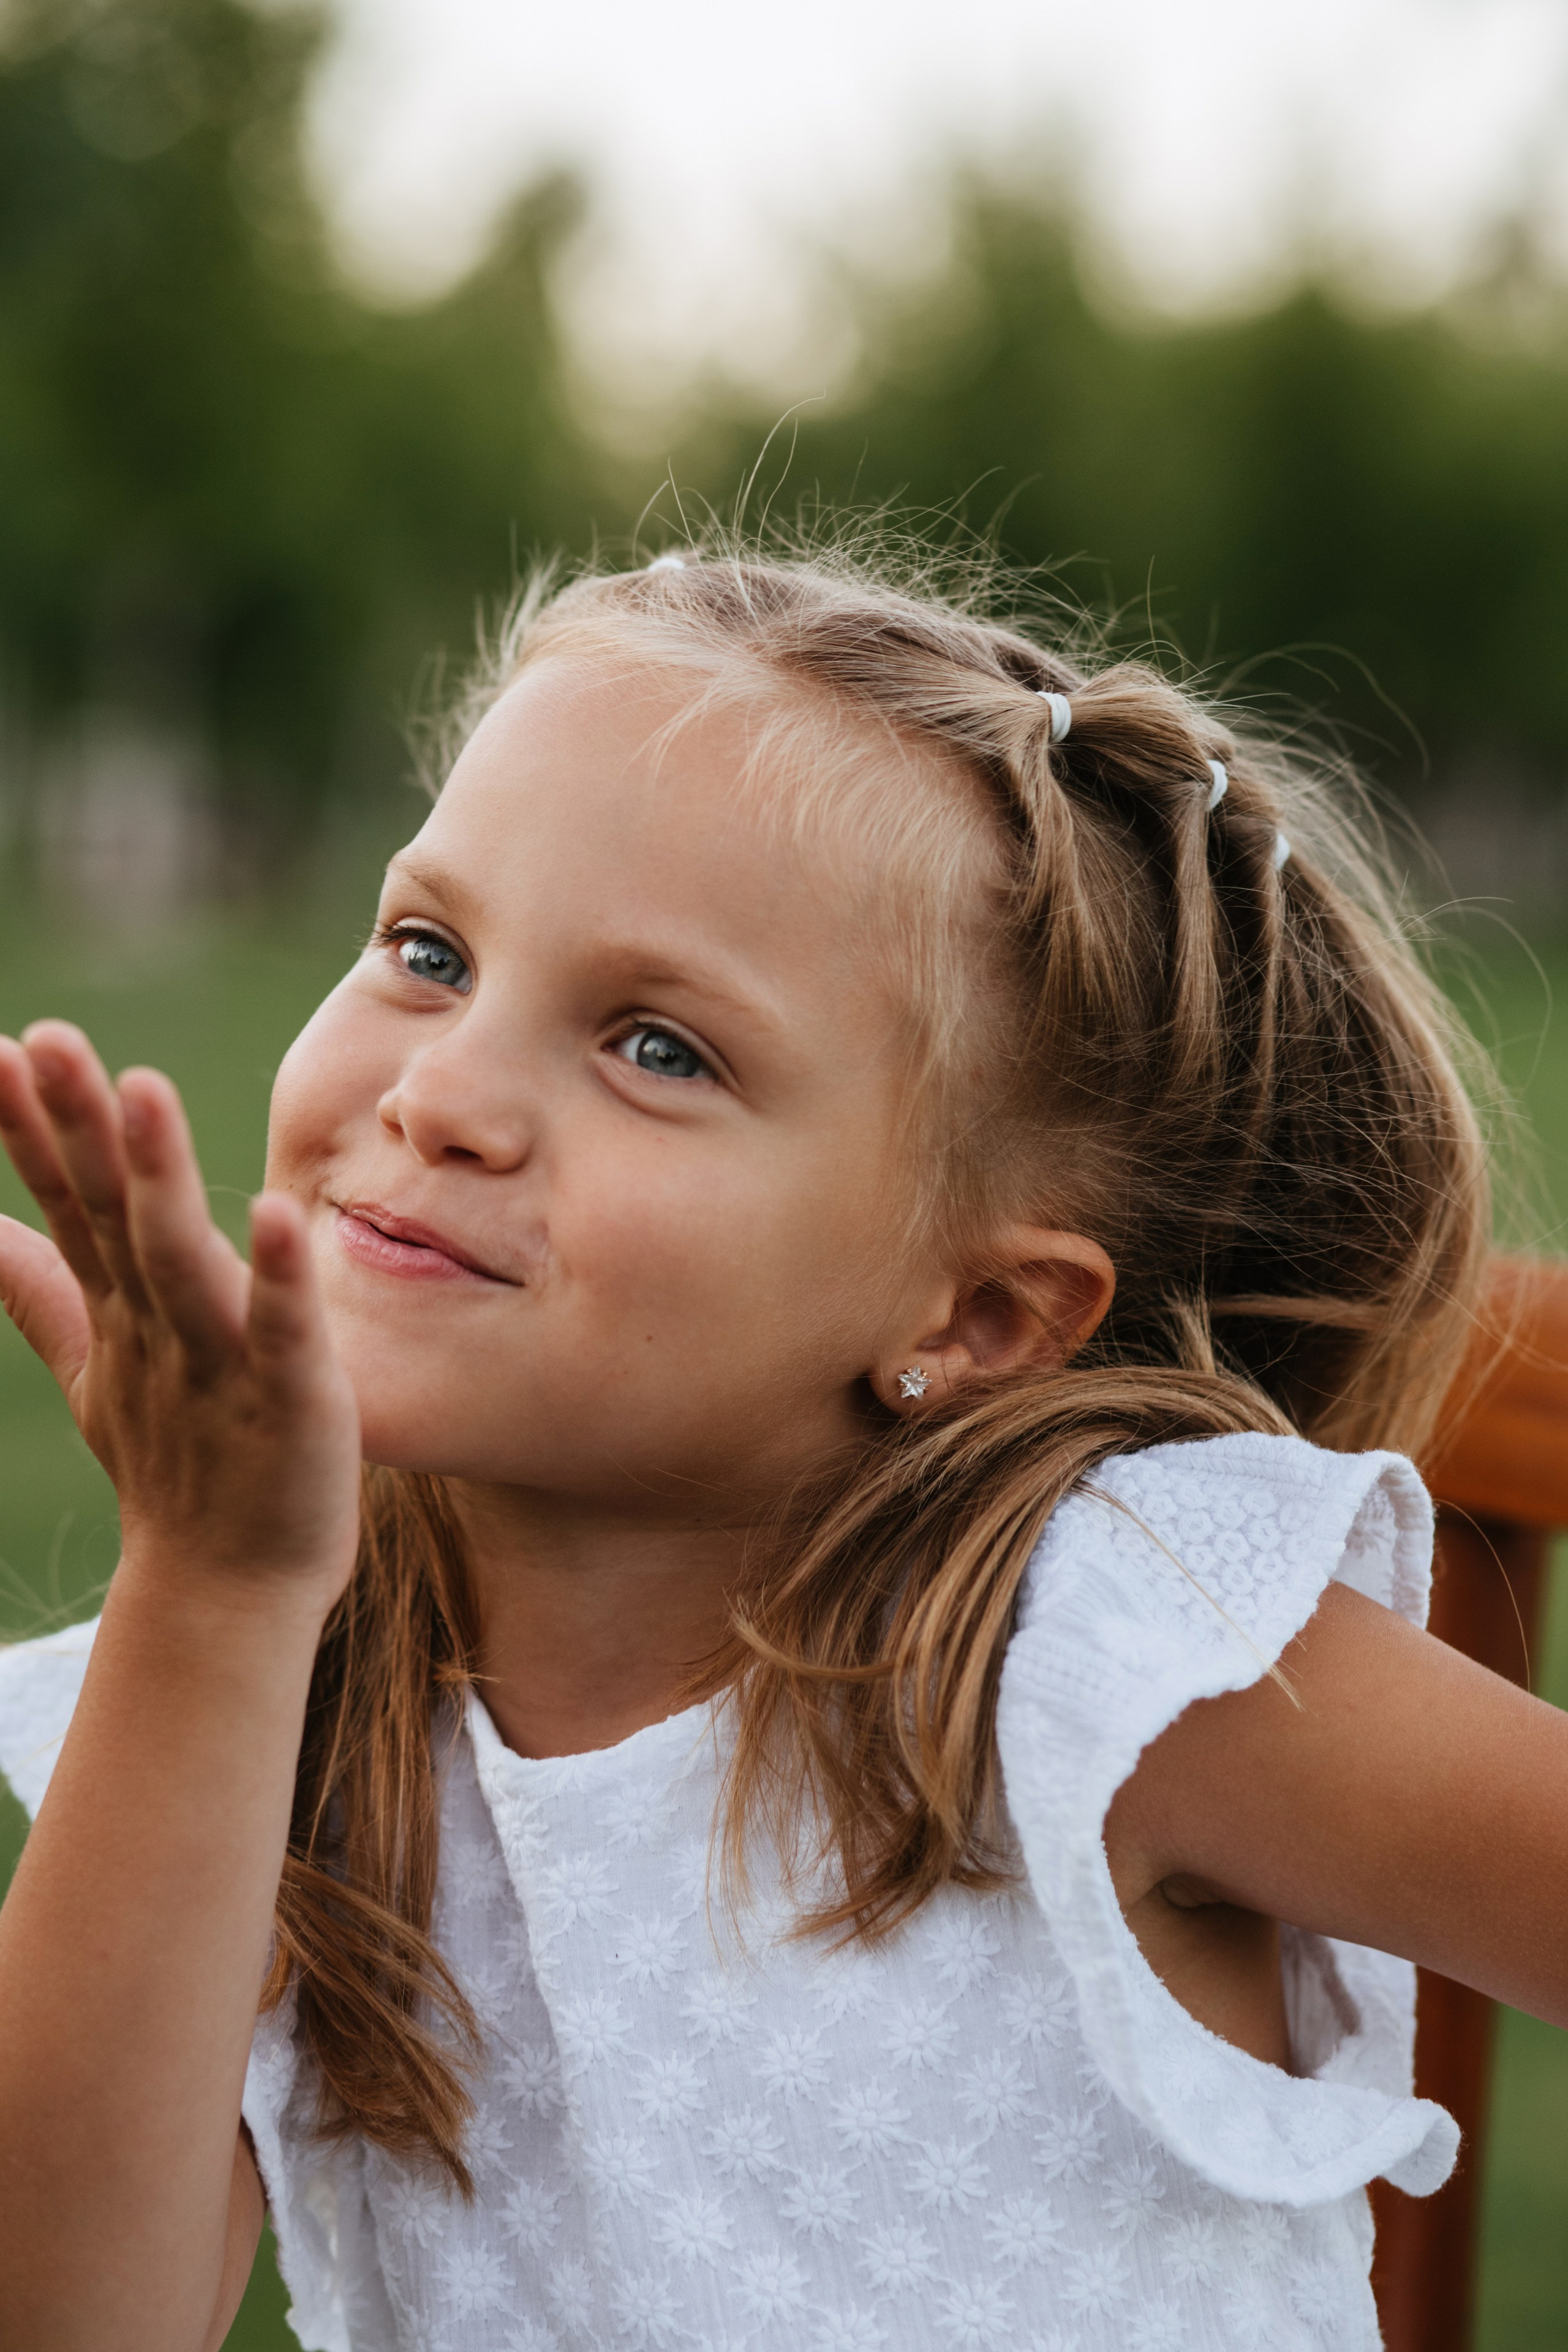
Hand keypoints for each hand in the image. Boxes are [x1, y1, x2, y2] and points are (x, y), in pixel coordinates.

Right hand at [0, 1022, 360, 1613]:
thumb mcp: (97, 1367)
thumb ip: (42, 1290)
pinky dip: (275, 1277)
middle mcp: (159, 1325)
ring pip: (180, 1259)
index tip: (3, 1045)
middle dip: (77, 1126)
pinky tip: (274, 1212)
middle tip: (49, 1038)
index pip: (72, 1201)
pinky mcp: (292, 1397)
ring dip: (160, 1178)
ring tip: (144, 1090)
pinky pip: (282, 1329)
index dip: (35, 1126)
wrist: (231, 1592)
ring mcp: (220, 1362)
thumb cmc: (178, 1467)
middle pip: (112, 1213)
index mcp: (125, 1307)